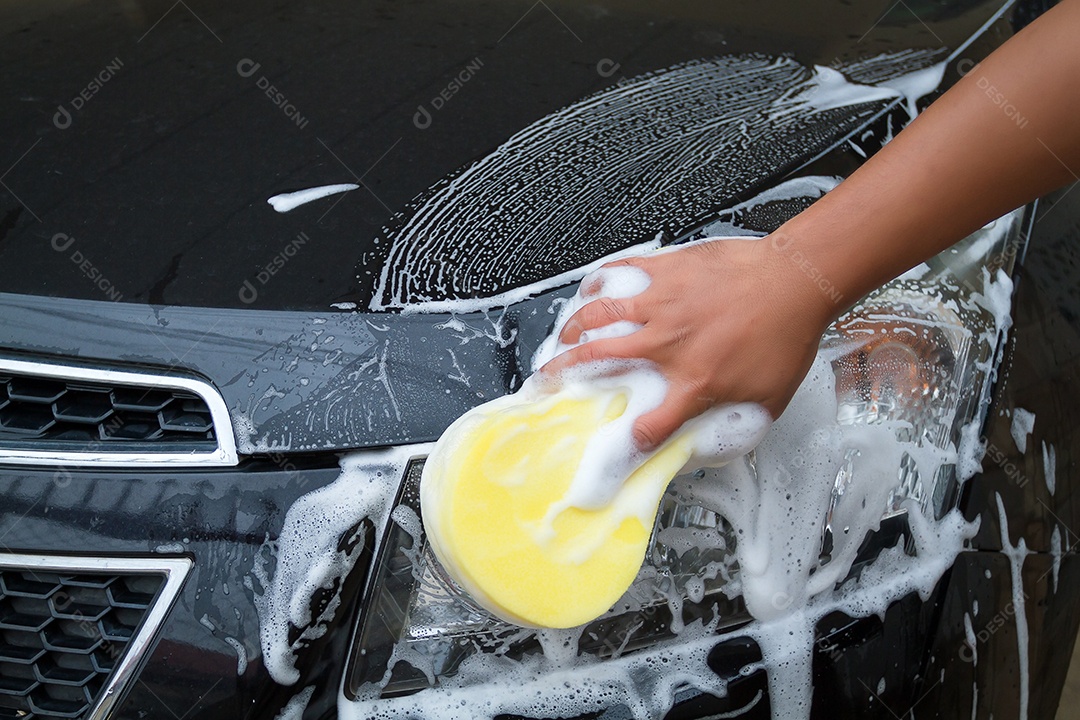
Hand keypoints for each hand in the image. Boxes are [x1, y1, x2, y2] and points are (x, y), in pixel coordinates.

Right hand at [539, 236, 835, 450]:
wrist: (794, 280)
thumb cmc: (785, 335)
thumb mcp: (767, 400)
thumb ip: (733, 428)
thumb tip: (710, 448)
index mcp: (693, 382)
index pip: (646, 428)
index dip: (620, 448)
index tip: (603, 458)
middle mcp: (667, 345)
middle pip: (597, 363)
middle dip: (562, 378)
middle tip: (544, 384)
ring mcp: (661, 304)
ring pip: (597, 316)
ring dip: (570, 331)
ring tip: (559, 341)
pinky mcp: (663, 272)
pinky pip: (617, 274)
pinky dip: (596, 284)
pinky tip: (588, 292)